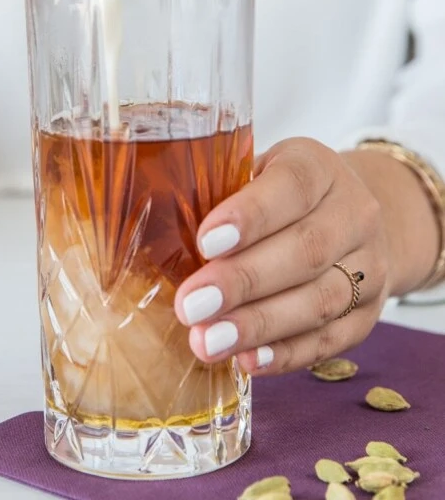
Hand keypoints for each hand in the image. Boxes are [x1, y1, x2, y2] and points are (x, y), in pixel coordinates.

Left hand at [175, 137, 391, 374]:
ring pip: (319, 300)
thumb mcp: (253, 173)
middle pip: (306, 250)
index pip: (292, 186)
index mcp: (319, 166)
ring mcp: (371, 265)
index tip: (205, 242)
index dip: (250, 216)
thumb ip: (219, 192)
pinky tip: (245, 361)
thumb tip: (157, 231)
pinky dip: (285, 354)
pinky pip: (330, 339)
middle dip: (243, 282)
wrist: (348, 218)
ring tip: (208, 341)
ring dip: (258, 326)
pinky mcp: (370, 313)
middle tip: (191, 307)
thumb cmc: (277, 195)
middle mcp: (355, 212)